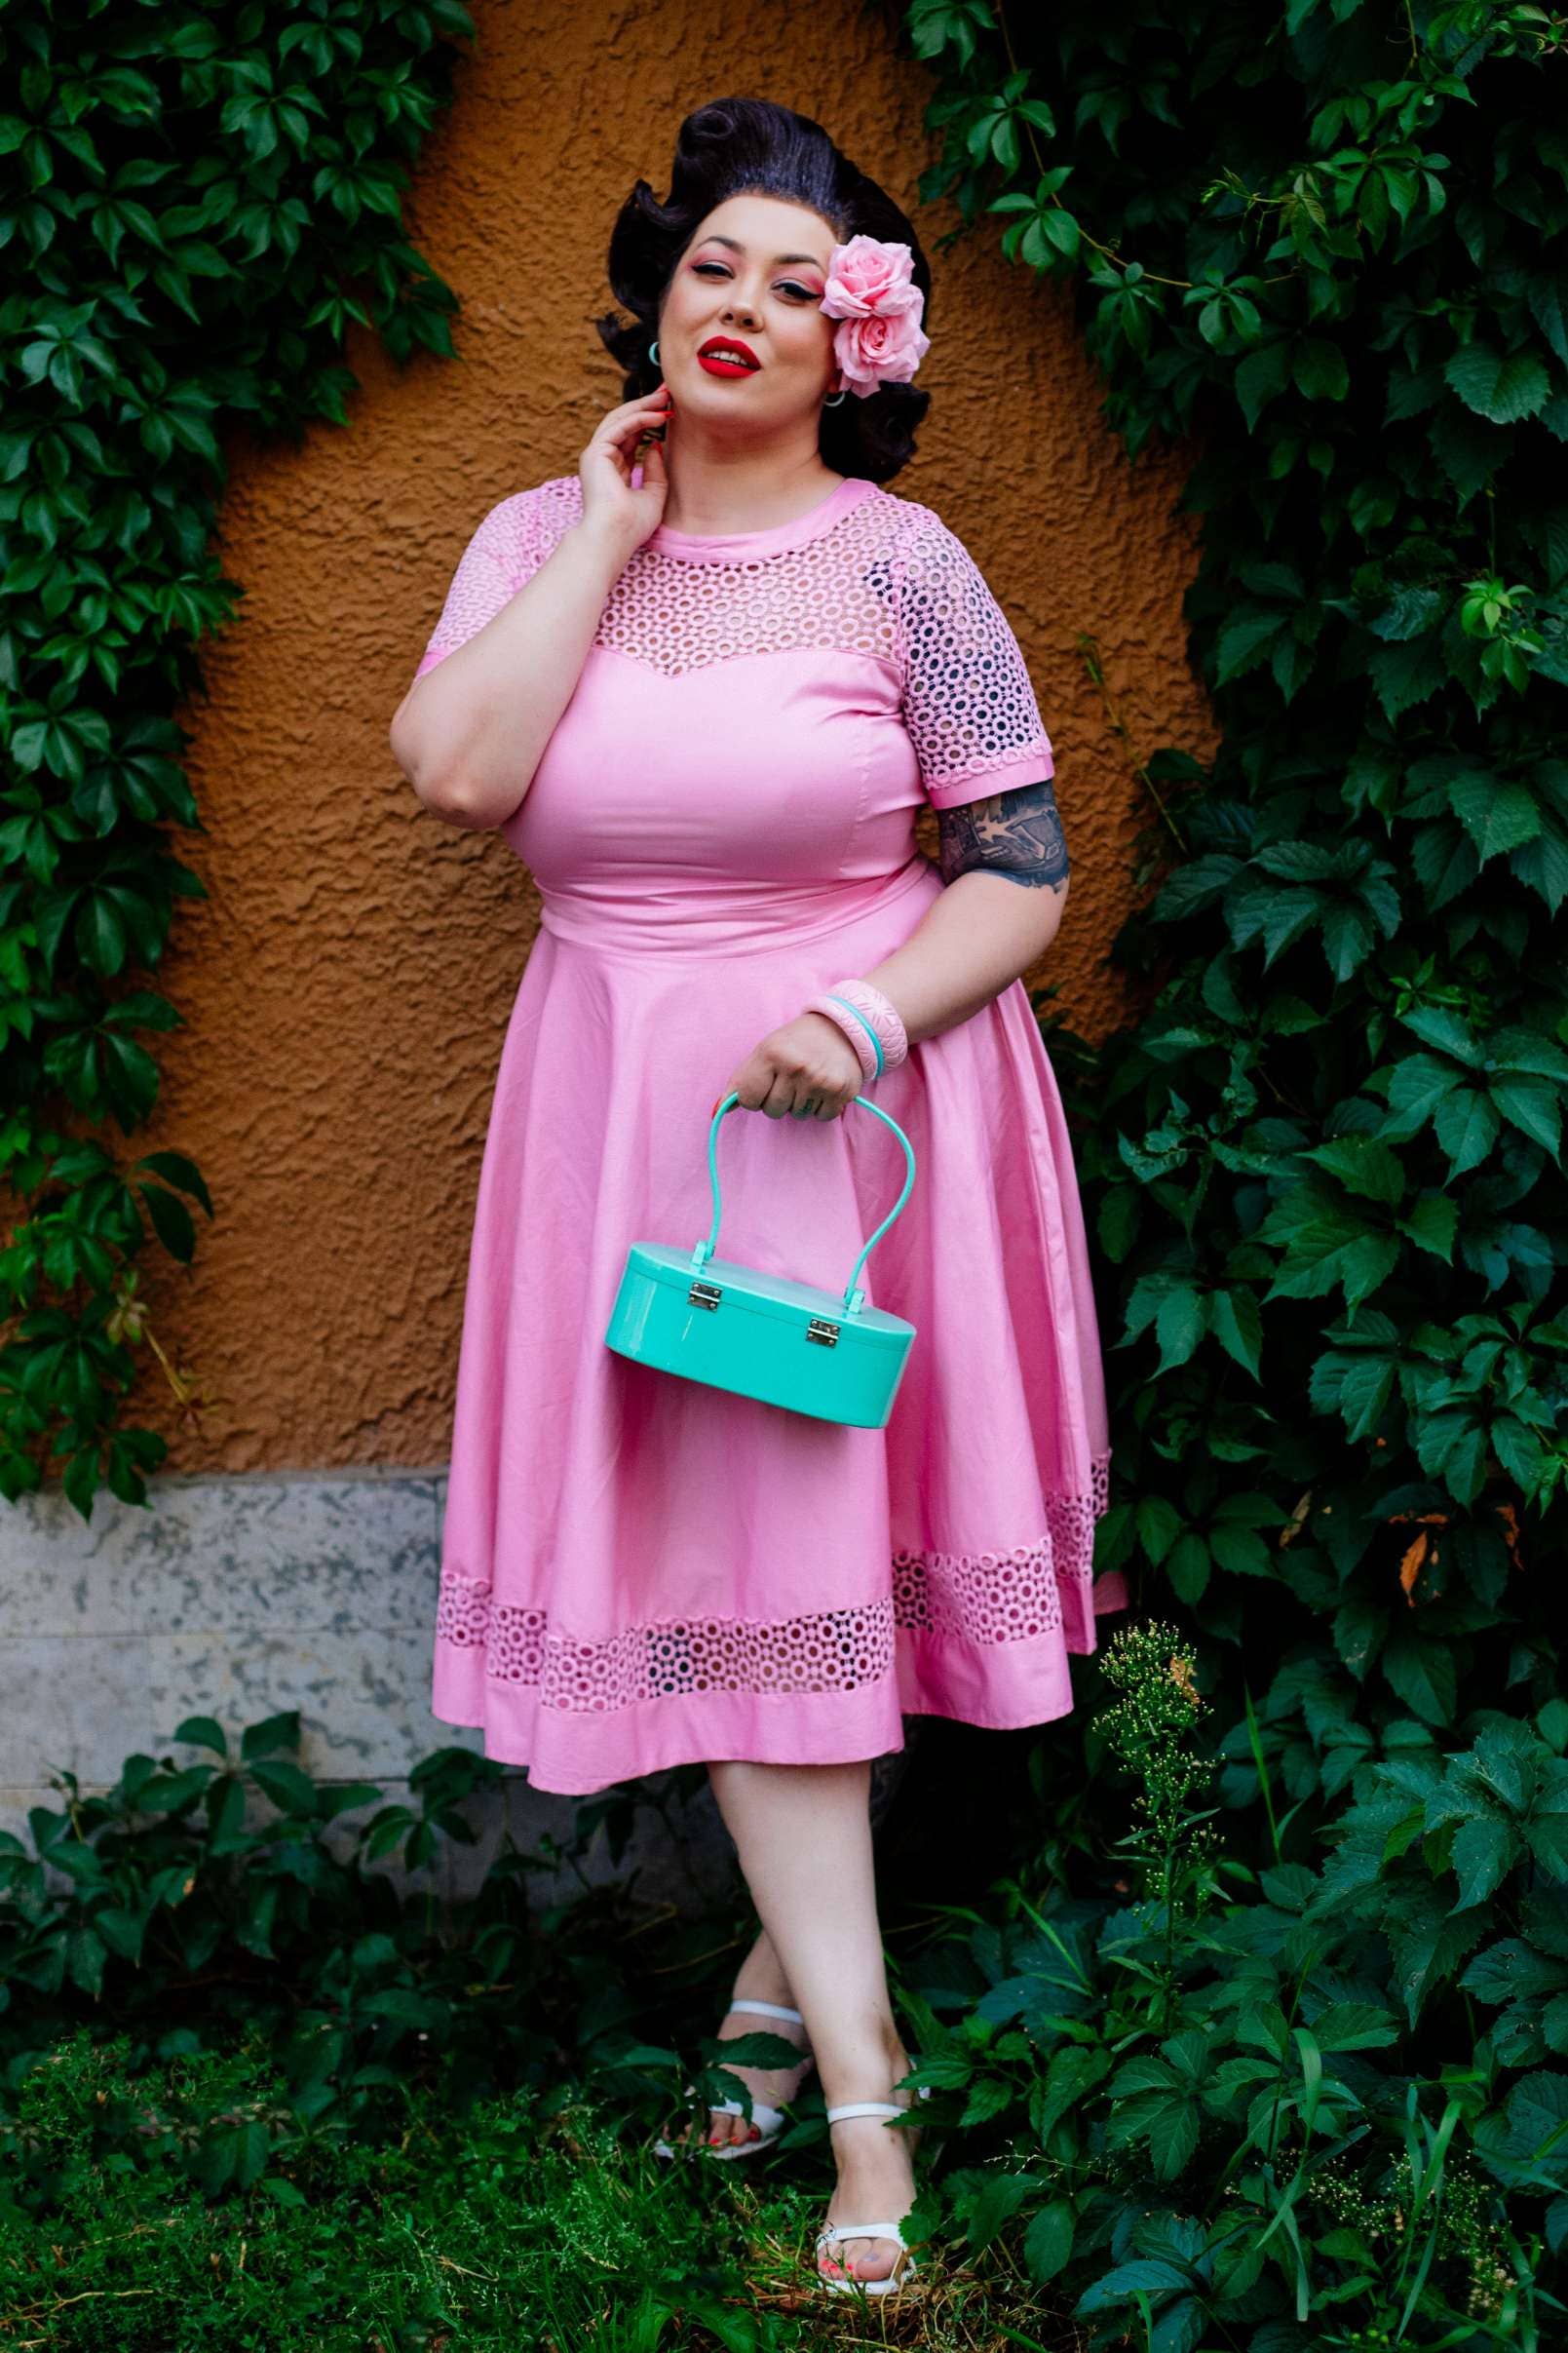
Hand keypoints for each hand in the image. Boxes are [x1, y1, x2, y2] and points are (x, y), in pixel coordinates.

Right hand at [578, 385, 671, 551]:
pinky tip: (660, 416)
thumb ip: (654, 470)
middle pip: (625, 423)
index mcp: (614, 469)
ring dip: (644, 406)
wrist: (614, 538)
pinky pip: (620, 427)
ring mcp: (596, 455)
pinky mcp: (595, 453)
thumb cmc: (631, 526)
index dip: (649, 420)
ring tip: (666, 397)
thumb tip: (656, 444)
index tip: (669, 409)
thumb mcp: (653, 495)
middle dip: (646, 405)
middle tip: (667, 392)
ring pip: (620, 419)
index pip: (631, 436)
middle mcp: (602, 459)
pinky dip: (640, 419)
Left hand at [716, 1013, 865, 1121]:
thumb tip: (716, 1111)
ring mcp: (819, 1081)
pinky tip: (823, 1087)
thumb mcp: (765, 1051)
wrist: (842, 1029)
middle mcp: (795, 1067)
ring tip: (809, 1080)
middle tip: (791, 1080)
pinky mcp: (840, 1092)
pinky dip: (821, 1107)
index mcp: (771, 1053)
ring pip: (796, 1115)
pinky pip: (820, 1117)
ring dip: (800, 1103)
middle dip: (778, 1100)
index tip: (764, 1085)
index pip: (747, 1098)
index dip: (753, 1097)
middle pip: (772, 1110)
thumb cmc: (796, 1042)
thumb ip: (741, 1081)